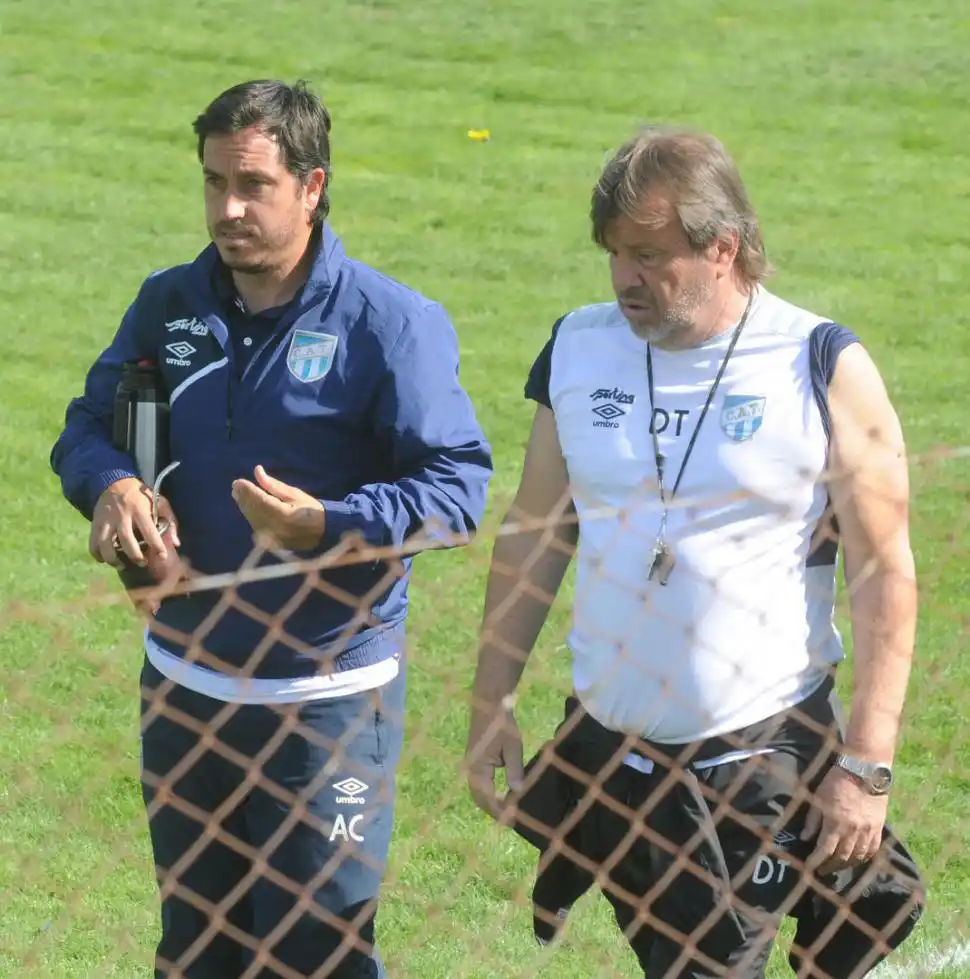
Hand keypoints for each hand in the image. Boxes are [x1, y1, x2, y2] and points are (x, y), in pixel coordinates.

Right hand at [90, 477, 180, 570]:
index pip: (149, 531)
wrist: (115, 482)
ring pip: (105, 543)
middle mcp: (122, 515)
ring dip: (112, 558)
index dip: (157, 546)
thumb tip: (176, 544)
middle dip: (134, 555)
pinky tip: (105, 559)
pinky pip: (92, 542)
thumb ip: (170, 522)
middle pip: (126, 539)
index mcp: (140, 510)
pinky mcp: (95, 522)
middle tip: (142, 563)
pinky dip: (97, 554)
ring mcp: (106, 519)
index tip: (162, 557)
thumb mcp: (160, 503)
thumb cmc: (141, 496)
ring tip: (121, 565)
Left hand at [231, 465, 325, 550]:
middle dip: (243, 497)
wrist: (323, 532)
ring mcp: (273, 537)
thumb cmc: (311, 509)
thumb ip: (274, 485)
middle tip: (235, 485)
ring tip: (238, 493)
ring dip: (244, 505)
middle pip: (254, 510)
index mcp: (285, 515)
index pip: (261, 501)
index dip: (248, 491)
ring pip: (253, 518)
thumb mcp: (295, 494)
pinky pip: (256, 525)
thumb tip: (257, 471)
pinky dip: (250, 514)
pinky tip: (246, 505)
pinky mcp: (271, 541)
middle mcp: (277, 528)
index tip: (238, 481)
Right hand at [465, 703, 524, 821]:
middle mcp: (471, 769)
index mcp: (478, 768)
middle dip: (494, 811)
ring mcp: (471, 765)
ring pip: (479, 792)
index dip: (500, 811)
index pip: (487, 798)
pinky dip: (489, 793)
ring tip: (508, 811)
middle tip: (512, 821)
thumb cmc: (501, 724)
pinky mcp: (475, 761)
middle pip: (480, 799)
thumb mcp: (512, 747)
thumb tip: (518, 793)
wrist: (489, 703)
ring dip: (491, 802)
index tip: (513, 822)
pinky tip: (501, 795)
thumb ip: (514, 771)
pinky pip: (480, 783)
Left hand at [801, 766, 887, 875]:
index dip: (816, 861)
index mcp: (835, 822)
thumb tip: (805, 838)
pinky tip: (856, 860)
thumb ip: (813, 820)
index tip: (809, 867)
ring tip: (836, 866)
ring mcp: (868, 830)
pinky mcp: (878, 828)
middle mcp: (853, 830)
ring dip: (845, 865)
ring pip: (857, 857)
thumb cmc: (837, 781)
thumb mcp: (819, 797)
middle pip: (841, 857)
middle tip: (821, 870)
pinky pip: (872, 850)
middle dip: (829, 866)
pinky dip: (863, 858)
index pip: (825, 850)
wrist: (865, 770)